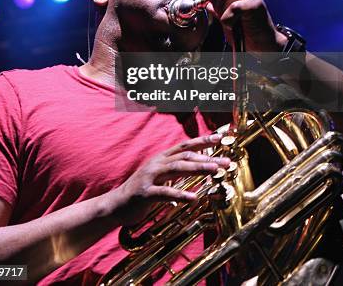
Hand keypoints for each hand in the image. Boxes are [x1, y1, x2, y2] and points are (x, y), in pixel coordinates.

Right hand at [111, 133, 229, 225]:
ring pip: (177, 168)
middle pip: (185, 156)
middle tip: (226, 162)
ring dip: (198, 168)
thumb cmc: (142, 191)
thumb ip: (176, 171)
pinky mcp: (145, 193)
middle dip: (207, 157)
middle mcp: (157, 163)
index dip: (202, 141)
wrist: (116, 204)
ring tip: (214, 170)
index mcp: (161, 158)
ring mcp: (150, 176)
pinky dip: (180, 195)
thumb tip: (197, 167)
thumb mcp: (160, 177)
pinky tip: (193, 198)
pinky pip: (165, 193)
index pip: (185, 146)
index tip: (219, 138)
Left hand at [206, 0, 287, 51]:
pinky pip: (232, 8)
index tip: (221, 9)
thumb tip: (205, 2)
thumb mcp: (226, 16)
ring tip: (235, 21)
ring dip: (223, 14)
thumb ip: (217, 7)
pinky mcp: (255, 3)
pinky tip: (236, 25)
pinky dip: (229, 20)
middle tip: (230, 17)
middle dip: (217, 7)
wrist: (263, 43)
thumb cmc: (245, 31)